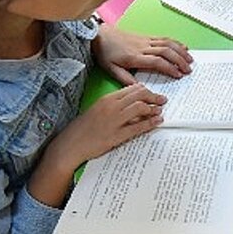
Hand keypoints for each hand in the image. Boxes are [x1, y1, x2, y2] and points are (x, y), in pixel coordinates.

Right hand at [48, 83, 167, 168]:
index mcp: (107, 99)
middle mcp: (111, 107)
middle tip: (162, 100)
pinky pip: (137, 127)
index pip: (132, 89)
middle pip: (139, 95)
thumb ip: (114, 104)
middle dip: (153, 97)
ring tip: (160, 110)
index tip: (153, 94)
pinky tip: (157, 122)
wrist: (70, 145)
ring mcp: (114, 121)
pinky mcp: (115, 136)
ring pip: (140, 108)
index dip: (146, 90)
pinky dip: (150, 123)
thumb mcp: (98, 110)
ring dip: (153, 108)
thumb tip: (132, 103)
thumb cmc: (83, 128)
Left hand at [93, 24, 192, 85]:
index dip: (169, 68)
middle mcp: (143, 47)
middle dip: (180, 61)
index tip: (178, 75)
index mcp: (135, 57)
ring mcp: (146, 40)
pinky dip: (176, 43)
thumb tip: (140, 89)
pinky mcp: (147, 37)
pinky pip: (164, 38)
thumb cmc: (106, 53)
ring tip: (190, 60)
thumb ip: (126, 80)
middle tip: (188, 70)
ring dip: (180, 51)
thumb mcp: (112, 70)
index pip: (156, 62)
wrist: (100, 35)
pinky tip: (183, 47)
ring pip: (168, 43)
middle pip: (166, 52)